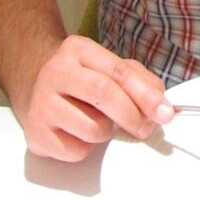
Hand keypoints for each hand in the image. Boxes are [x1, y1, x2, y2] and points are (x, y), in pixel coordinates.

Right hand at [19, 35, 173, 161]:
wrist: (35, 88)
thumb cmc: (82, 79)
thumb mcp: (109, 67)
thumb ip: (138, 80)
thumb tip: (161, 104)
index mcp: (78, 49)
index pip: (118, 71)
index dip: (145, 94)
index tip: (165, 113)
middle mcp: (56, 71)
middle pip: (103, 93)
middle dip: (132, 115)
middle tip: (145, 129)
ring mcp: (41, 102)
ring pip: (90, 127)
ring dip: (106, 133)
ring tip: (100, 124)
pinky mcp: (34, 132)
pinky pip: (74, 150)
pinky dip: (86, 148)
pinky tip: (78, 134)